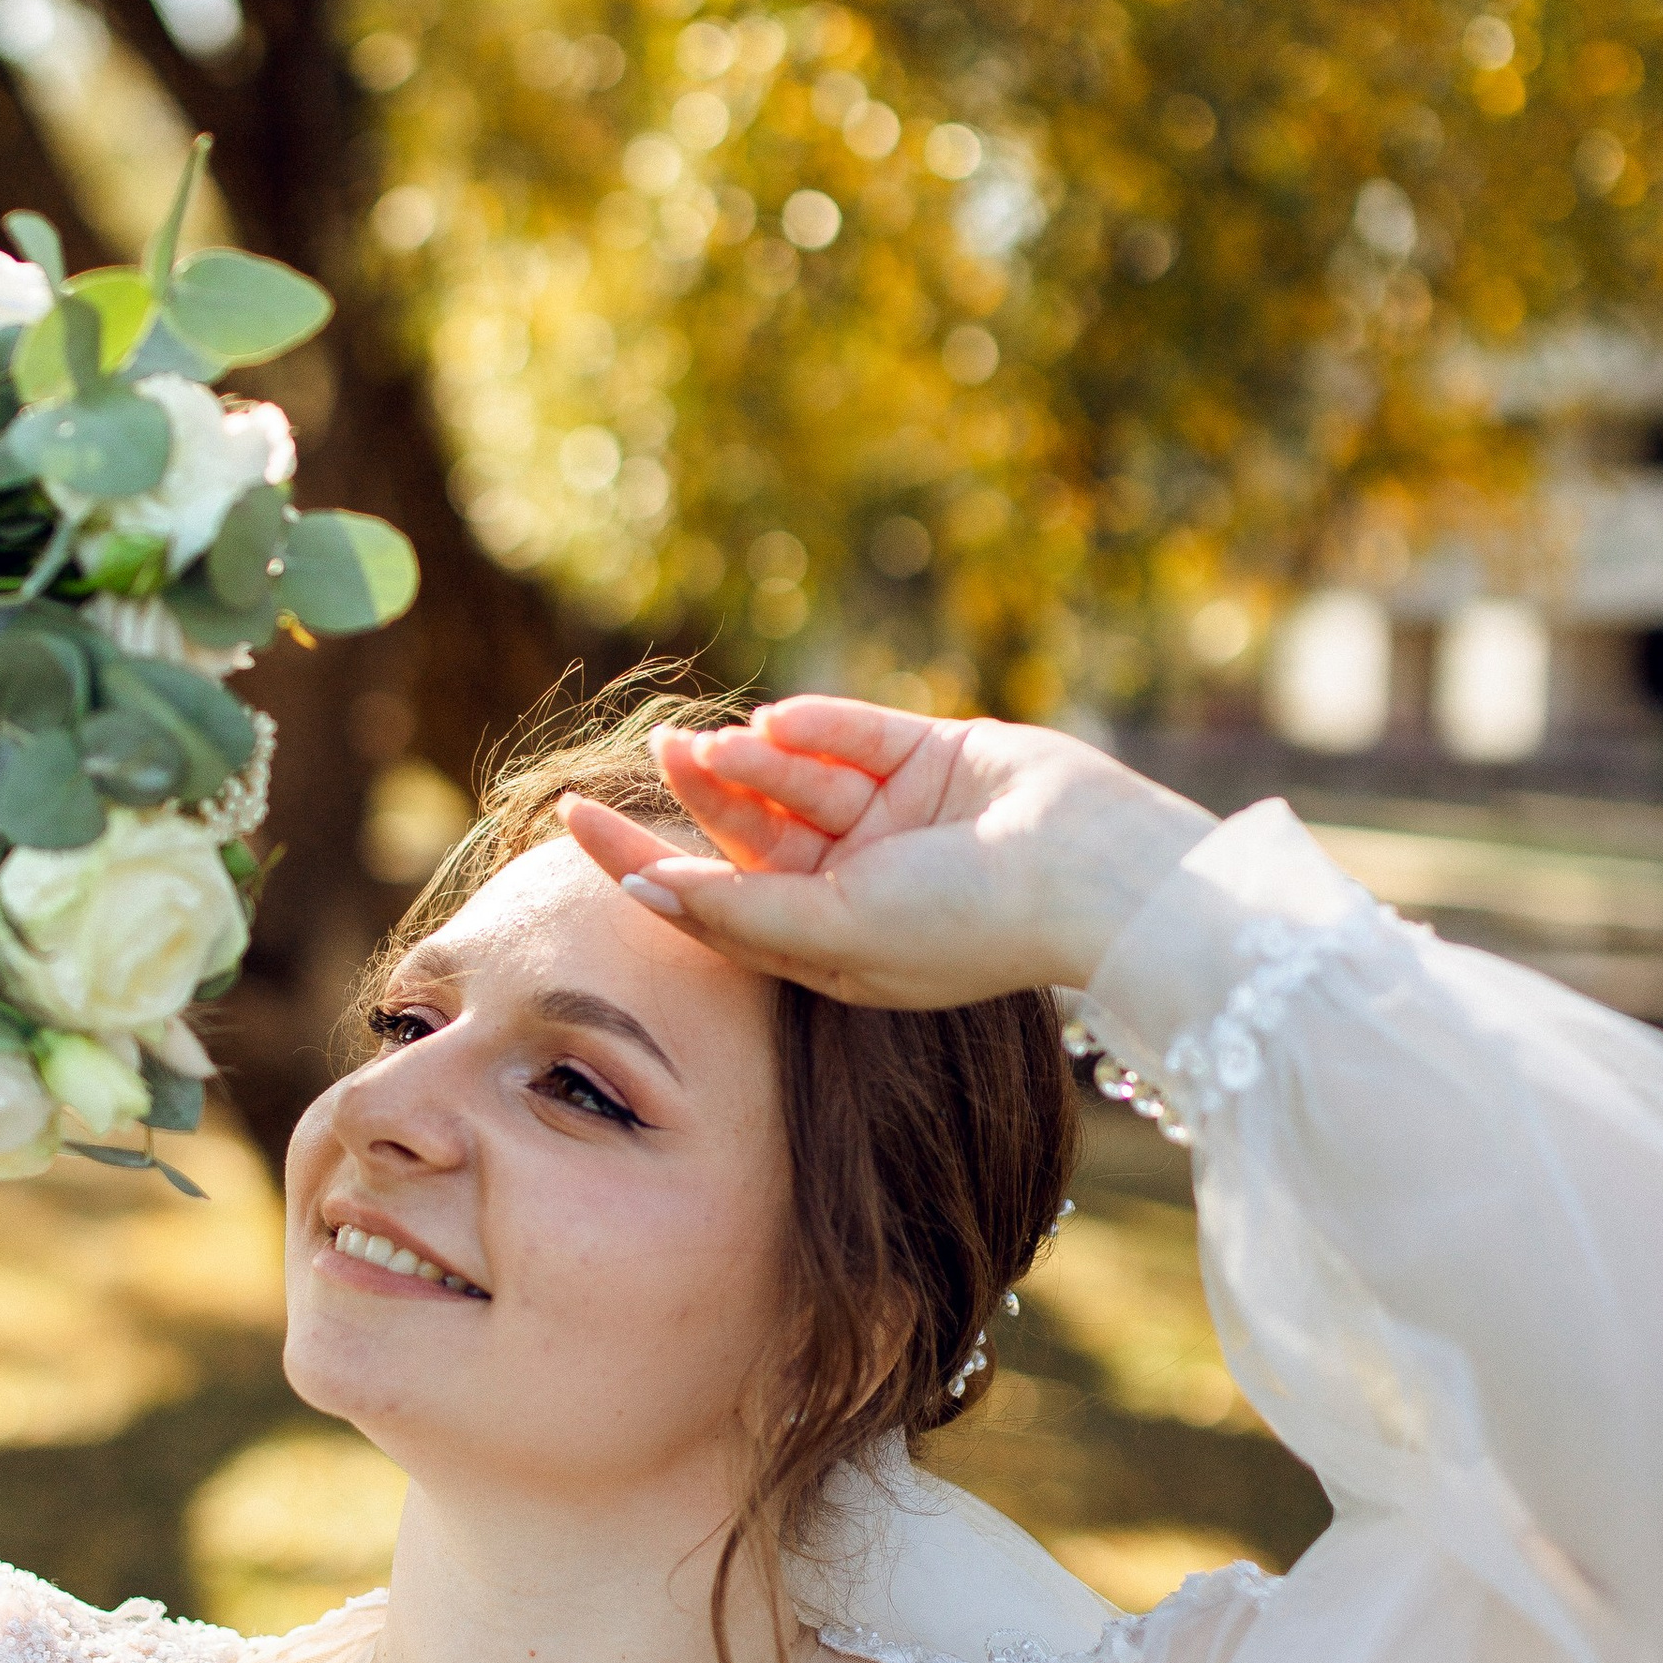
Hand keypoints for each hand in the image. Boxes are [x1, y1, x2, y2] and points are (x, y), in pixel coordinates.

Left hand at [558, 699, 1213, 1004]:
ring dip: (758, 759)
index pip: (712, 897)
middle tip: (661, 749)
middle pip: (751, 829)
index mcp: (827, 941)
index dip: (639, 861)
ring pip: (798, 776)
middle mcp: (856, 882)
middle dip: (706, 792)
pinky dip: (815, 725)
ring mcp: (896, 819)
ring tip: (720, 745)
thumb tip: (641, 891)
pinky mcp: (932, 757)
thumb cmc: (967, 925)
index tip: (571, 820)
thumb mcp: (833, 931)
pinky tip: (782, 721)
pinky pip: (852, 733)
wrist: (1091, 876)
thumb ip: (735, 911)